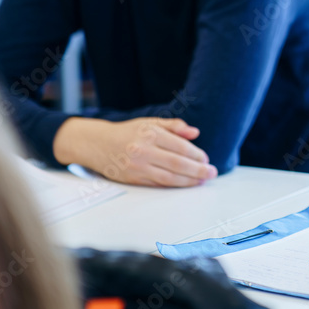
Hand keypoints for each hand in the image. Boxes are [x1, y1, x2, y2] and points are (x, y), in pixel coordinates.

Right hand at [53, 117, 217, 186]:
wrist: (97, 144)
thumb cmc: (127, 132)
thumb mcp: (150, 122)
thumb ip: (174, 126)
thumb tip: (194, 132)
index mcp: (149, 133)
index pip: (180, 146)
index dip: (196, 154)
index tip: (206, 158)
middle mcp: (143, 150)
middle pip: (177, 163)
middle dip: (198, 170)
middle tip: (211, 172)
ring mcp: (137, 167)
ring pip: (169, 177)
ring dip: (189, 180)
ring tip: (202, 180)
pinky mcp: (132, 179)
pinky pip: (157, 184)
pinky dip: (174, 185)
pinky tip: (185, 184)